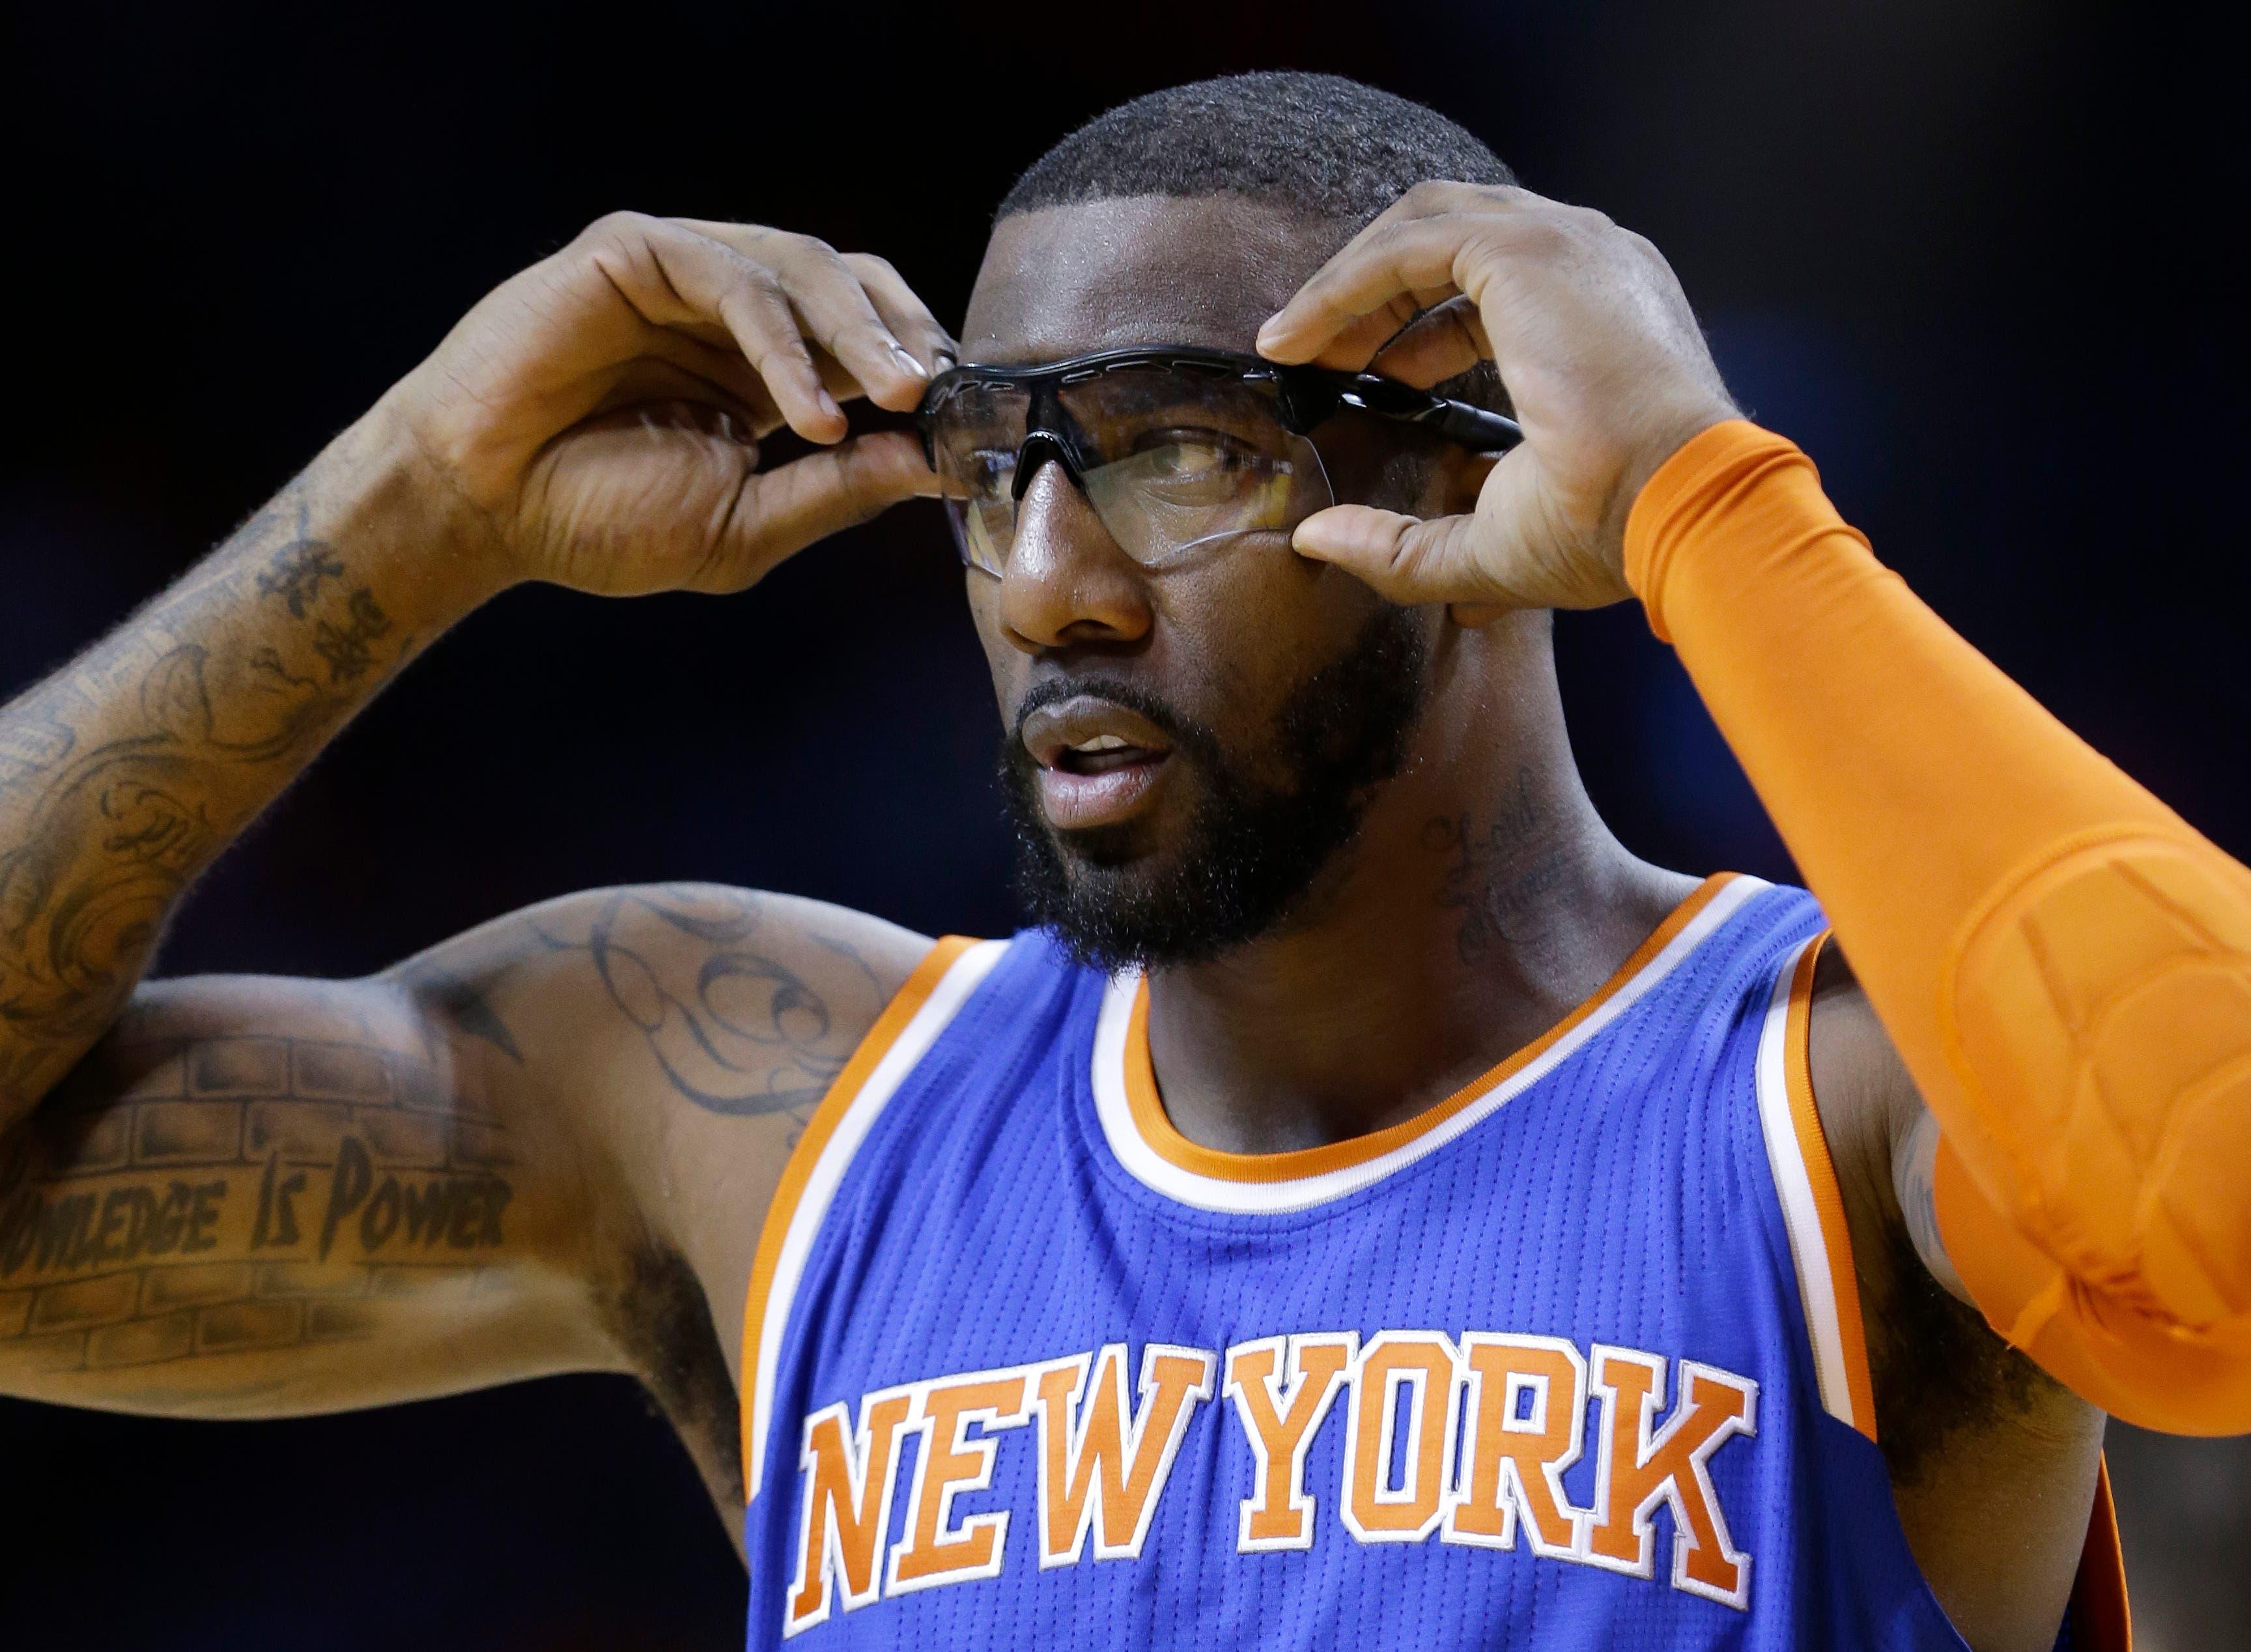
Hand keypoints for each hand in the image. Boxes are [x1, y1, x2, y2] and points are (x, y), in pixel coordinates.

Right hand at [377, 213, 955, 596]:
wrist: (484, 507)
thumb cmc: (597, 520)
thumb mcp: (744, 525)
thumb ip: (836, 492)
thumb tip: (930, 469)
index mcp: (766, 369)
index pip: (872, 341)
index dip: (927, 372)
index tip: (974, 427)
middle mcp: (733, 310)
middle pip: (855, 286)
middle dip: (912, 338)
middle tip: (947, 398)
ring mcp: (685, 271)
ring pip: (805, 268)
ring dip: (863, 333)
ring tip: (901, 397)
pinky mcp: (636, 251)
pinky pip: (735, 279)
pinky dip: (784, 344)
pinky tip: (810, 409)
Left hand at [1256, 183, 1737, 615]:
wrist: (1673, 504)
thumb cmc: (1611, 529)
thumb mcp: (1491, 544)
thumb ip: (1400, 544)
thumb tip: (1313, 540)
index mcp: (1600, 315)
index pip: (1489, 290)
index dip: (1412, 329)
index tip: (1361, 379)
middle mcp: (1588, 264)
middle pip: (1450, 237)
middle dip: (1371, 292)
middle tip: (1311, 356)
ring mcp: (1563, 245)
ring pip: (1423, 225)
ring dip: (1347, 280)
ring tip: (1289, 342)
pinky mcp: (1525, 249)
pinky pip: (1407, 246)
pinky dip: (1343, 284)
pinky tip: (1299, 337)